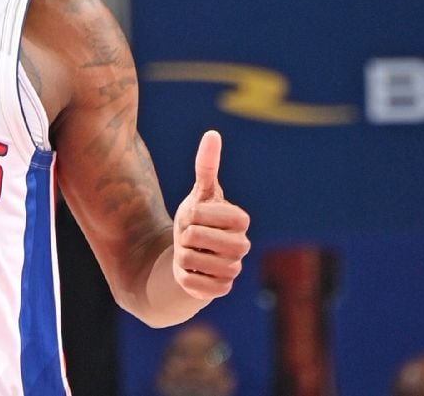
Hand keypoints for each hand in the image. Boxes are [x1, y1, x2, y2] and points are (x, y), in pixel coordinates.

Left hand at [172, 131, 250, 299]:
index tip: (195, 216)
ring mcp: (233, 269)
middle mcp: (242, 246)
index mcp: (240, 220)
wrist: (189, 255)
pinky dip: (184, 277)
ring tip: (190, 253)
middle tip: (190, 236)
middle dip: (183, 235)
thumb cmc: (196, 220)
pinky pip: (193, 284)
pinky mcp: (221, 290)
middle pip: (195, 237)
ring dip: (181, 256)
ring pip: (190, 260)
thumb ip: (206, 165)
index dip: (192, 214)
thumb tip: (212, 133)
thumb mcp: (198, 194)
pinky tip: (191, 273)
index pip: (205, 214)